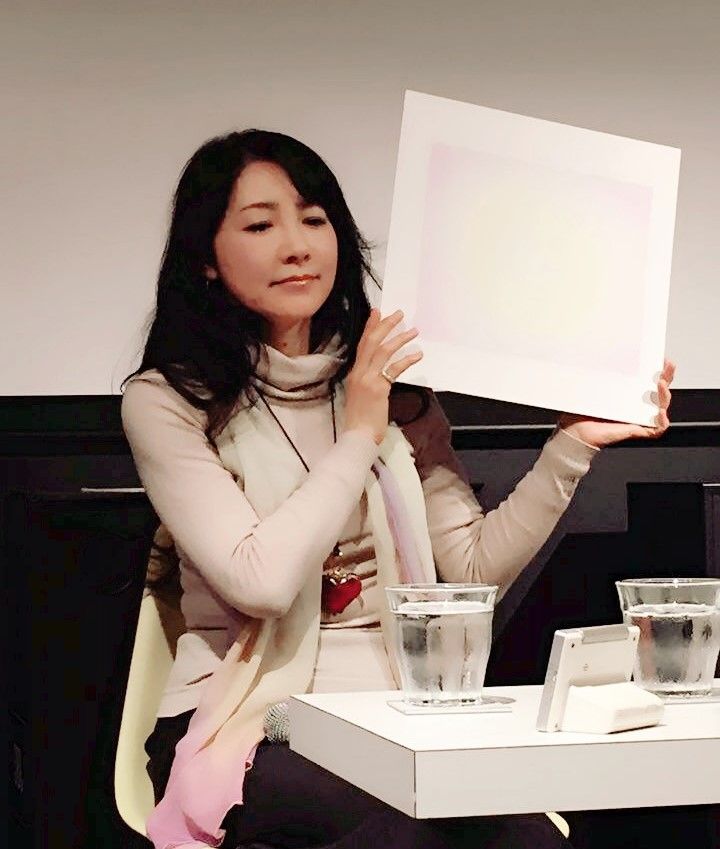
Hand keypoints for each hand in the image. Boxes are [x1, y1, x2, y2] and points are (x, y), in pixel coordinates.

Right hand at [344, 309, 422, 444]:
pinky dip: (407, 360)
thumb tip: (379, 373)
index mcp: (354, 373)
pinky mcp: (379, 388)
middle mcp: (359, 373)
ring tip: (413, 331)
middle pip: (371, 342)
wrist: (358, 435)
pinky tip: (418, 355)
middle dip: (385, 325)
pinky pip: (394, 369)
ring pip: (383, 351)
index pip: (362, 344)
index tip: (378, 312)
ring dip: (399, 338)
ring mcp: (368, 379)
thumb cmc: (361, 419)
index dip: (370, 327)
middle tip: (398, 313)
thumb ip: (367, 381)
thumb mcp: (360, 394)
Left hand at [557, 360, 675, 448]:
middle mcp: (636, 404)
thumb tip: (600, 352)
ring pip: (662, 406)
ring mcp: (639, 418)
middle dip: (667, 376)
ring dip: (665, 394)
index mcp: (628, 392)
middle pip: (660, 389)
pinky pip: (657, 428)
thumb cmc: (583, 411)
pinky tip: (659, 412)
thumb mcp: (593, 386)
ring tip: (660, 384)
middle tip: (666, 366)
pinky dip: (662, 421)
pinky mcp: (637, 431)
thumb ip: (601, 372)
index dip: (657, 367)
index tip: (658, 356)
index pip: (648, 378)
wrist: (577, 431)